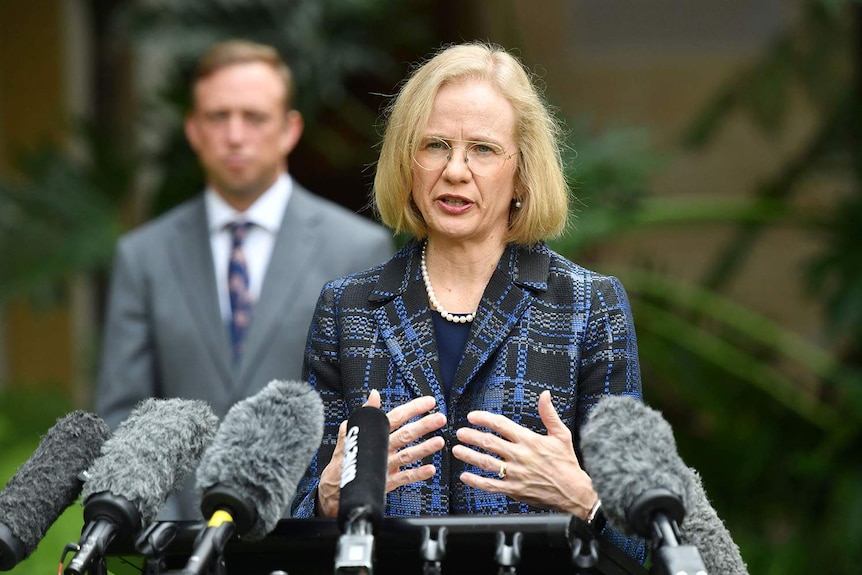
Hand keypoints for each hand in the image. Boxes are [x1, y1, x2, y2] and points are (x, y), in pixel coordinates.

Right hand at [316, 390, 446, 516]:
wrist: (335, 487)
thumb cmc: (345, 457)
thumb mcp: (351, 431)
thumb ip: (366, 413)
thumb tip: (374, 395)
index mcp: (375, 434)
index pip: (396, 417)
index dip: (413, 408)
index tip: (429, 402)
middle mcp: (381, 449)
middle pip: (404, 435)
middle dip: (423, 426)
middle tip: (439, 419)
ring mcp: (385, 466)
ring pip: (406, 455)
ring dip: (424, 449)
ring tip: (439, 442)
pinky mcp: (385, 482)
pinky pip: (403, 478)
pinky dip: (417, 474)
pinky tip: (430, 469)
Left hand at [452, 390, 597, 518]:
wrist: (574, 492)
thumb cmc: (567, 463)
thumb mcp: (561, 435)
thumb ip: (549, 414)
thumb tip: (545, 395)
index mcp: (529, 440)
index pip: (501, 425)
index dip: (484, 419)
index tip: (472, 417)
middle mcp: (520, 456)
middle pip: (490, 443)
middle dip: (472, 436)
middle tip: (460, 432)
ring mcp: (516, 474)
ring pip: (487, 463)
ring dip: (469, 456)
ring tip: (457, 450)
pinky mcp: (514, 489)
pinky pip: (491, 485)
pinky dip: (476, 481)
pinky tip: (465, 476)